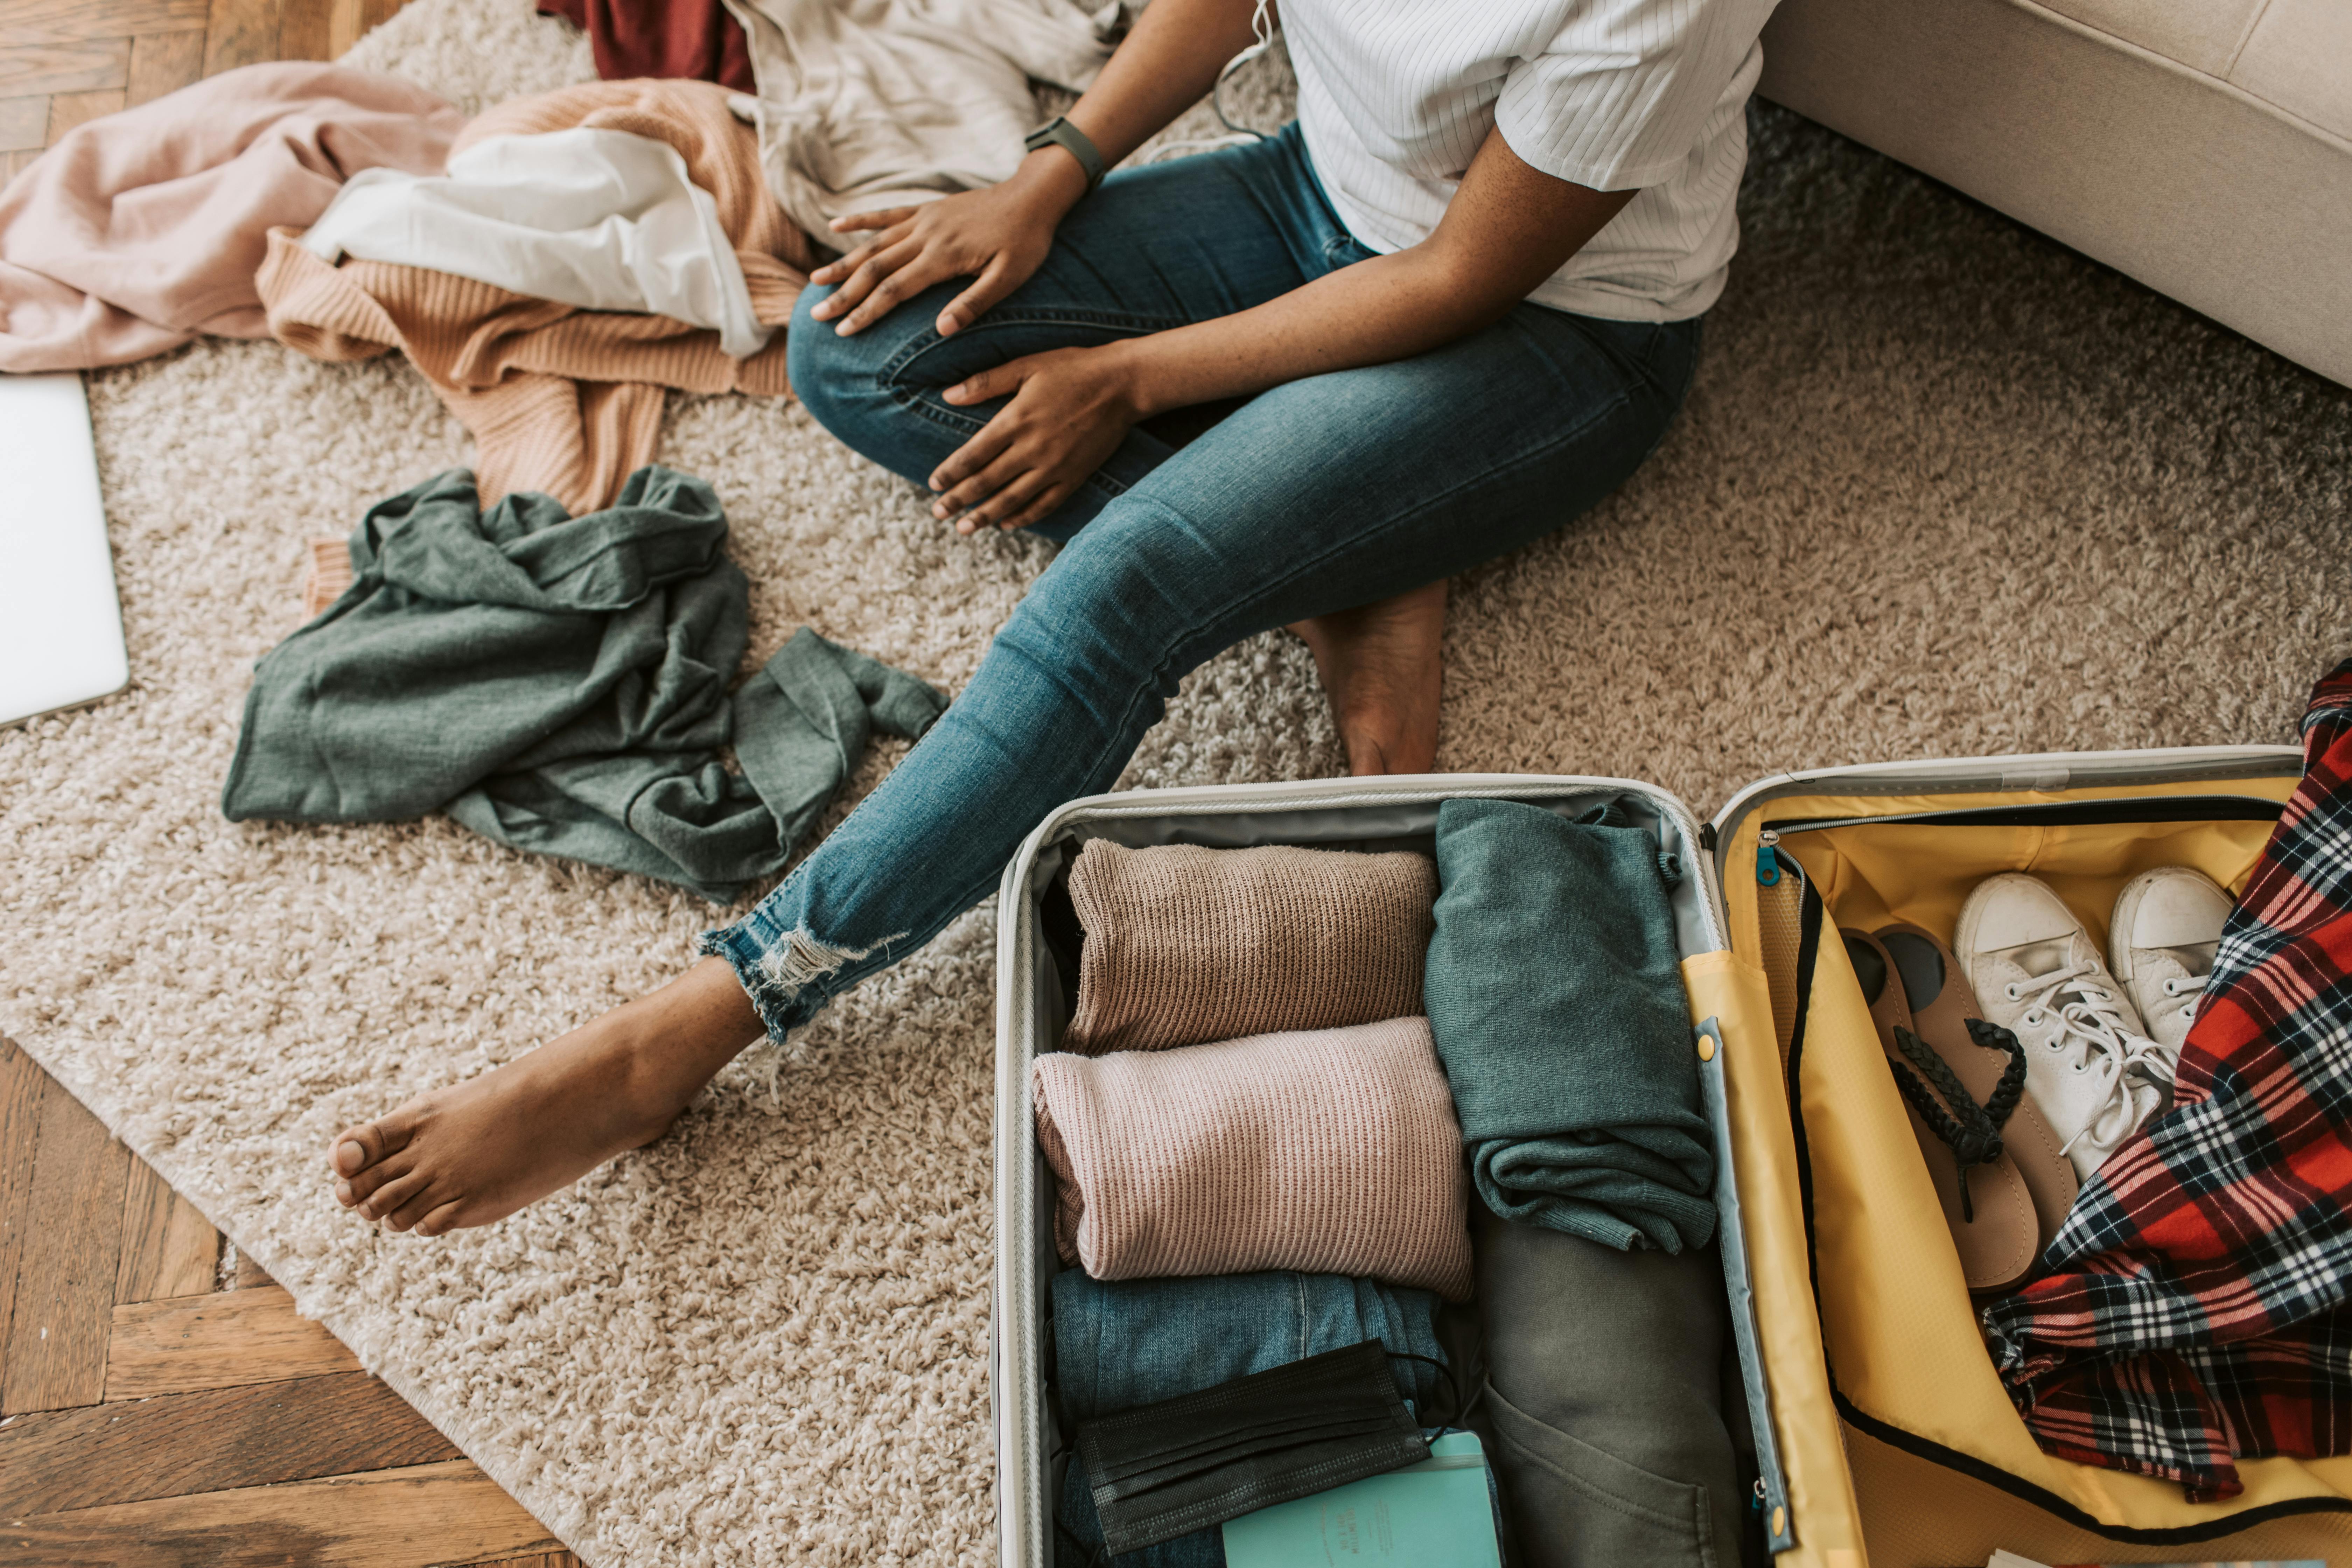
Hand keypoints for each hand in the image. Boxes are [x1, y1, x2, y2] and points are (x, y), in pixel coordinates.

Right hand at [808, 153, 1086, 337]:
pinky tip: (835, 226)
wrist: (1034, 197)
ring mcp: (924, 219)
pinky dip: (860, 221)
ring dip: (843, 262)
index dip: (866, 311)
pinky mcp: (927, 209)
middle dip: (843, 293)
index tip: (843, 330)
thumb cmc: (1026, 242)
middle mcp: (926, 235)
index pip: (895, 290)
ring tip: (815, 281)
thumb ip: (975, 303)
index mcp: (944, 256)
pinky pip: (886, 214)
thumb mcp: (1011, 278)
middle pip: (874, 268)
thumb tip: (941, 330)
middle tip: (817, 315)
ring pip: (873, 243)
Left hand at [930, 345, 1144, 532]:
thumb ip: (986, 382)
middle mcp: (1032, 448)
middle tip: (938, 514)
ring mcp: (1055, 466)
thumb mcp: (1027, 365)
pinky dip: (1023, 517)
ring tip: (964, 529)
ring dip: (985, 516)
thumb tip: (948, 395)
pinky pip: (1044, 504)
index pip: (972, 455)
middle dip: (959, 500)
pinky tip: (1006, 524)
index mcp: (1016, 419)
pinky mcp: (1075, 476)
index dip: (950, 472)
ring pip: (1012, 499)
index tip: (933, 484)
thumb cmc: (1073, 369)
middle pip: (986, 482)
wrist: (1124, 384)